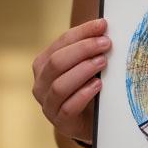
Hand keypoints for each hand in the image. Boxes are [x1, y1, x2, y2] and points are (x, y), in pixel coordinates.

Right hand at [31, 17, 111, 142]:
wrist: (91, 122)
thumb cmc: (87, 88)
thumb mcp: (85, 66)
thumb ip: (89, 50)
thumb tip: (104, 28)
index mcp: (44, 63)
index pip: (62, 42)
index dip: (83, 32)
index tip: (103, 25)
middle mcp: (41, 83)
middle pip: (57, 62)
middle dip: (83, 49)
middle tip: (106, 44)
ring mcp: (48, 104)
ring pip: (59, 85)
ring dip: (83, 70)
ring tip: (102, 62)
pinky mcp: (60, 122)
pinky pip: (68, 108)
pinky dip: (83, 94)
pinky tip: (97, 85)